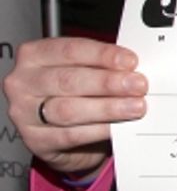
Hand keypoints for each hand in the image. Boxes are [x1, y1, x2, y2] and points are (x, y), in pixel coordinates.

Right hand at [2, 36, 146, 175]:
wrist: (59, 131)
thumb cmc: (74, 91)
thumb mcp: (83, 70)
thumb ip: (102, 65)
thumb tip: (134, 67)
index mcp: (34, 55)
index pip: (69, 50)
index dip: (102, 55)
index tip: (130, 61)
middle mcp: (24, 82)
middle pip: (68, 80)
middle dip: (108, 83)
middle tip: (138, 85)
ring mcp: (24, 113)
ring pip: (69, 109)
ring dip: (107, 108)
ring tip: (135, 106)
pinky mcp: (35, 140)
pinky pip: (71, 135)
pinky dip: (99, 130)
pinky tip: (118, 126)